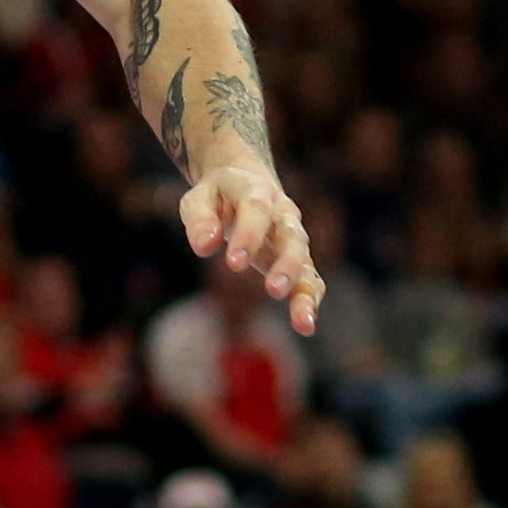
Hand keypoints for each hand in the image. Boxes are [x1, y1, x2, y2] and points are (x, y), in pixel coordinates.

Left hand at [179, 159, 320, 337]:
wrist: (244, 182)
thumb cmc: (218, 195)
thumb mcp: (198, 198)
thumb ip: (200, 219)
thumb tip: (204, 247)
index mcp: (256, 191)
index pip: (256, 211)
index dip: (249, 236)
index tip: (234, 265)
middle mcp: (283, 214)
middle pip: (293, 238)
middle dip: (286, 265)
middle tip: (274, 291)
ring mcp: (293, 237)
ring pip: (306, 262)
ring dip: (305, 291)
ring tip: (303, 322)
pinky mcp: (297, 258)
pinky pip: (309, 278)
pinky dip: (309, 300)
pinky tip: (306, 325)